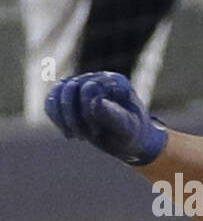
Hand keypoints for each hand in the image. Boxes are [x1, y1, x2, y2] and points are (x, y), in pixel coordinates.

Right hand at [45, 72, 167, 165]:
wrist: (129, 141)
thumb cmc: (133, 134)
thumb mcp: (128, 129)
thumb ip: (114, 116)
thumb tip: (95, 101)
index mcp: (116, 82)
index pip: (89, 88)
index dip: (86, 111)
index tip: (96, 131)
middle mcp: (98, 79)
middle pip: (69, 88)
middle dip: (72, 116)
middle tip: (83, 137)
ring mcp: (82, 85)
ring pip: (56, 92)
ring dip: (62, 117)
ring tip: (75, 135)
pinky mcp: (71, 96)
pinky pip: (51, 101)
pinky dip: (55, 117)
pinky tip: (68, 132)